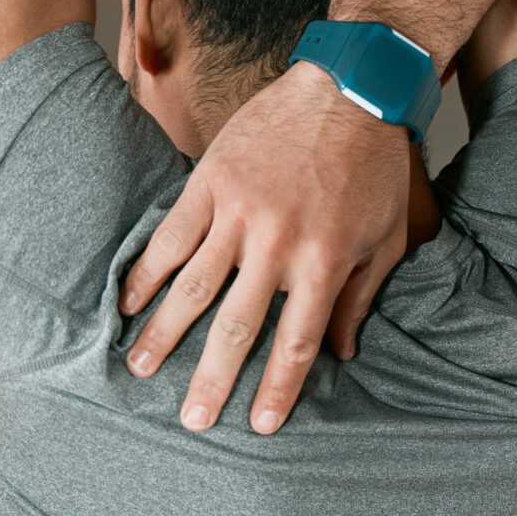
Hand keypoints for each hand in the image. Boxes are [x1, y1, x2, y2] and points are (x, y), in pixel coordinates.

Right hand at [120, 62, 411, 433]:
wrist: (351, 88)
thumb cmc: (374, 166)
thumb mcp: (386, 238)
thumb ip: (361, 298)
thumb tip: (344, 353)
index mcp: (325, 263)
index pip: (297, 341)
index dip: (277, 388)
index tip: (258, 426)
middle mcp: (278, 245)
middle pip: (238, 326)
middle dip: (212, 378)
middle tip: (190, 419)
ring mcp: (239, 213)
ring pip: (194, 285)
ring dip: (166, 332)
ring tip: (142, 368)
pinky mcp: (211, 182)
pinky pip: (172, 236)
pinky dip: (148, 271)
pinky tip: (130, 302)